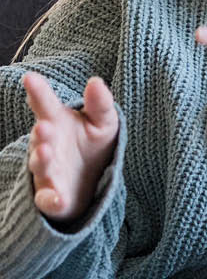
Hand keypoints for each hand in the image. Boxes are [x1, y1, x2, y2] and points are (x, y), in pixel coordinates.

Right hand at [22, 73, 118, 223]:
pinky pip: (49, 200)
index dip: (38, 92)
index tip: (30, 78)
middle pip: (41, 138)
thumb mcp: (103, 122)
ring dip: (42, 160)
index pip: (45, 105)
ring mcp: (48, 172)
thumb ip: (100, 104)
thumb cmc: (92, 145)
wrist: (91, 182)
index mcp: (56, 123)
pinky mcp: (54, 197)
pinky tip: (57, 199)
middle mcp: (47, 146)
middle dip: (41, 132)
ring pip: (41, 166)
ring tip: (46, 150)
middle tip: (45, 126)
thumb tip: (96, 81)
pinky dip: (51, 200)